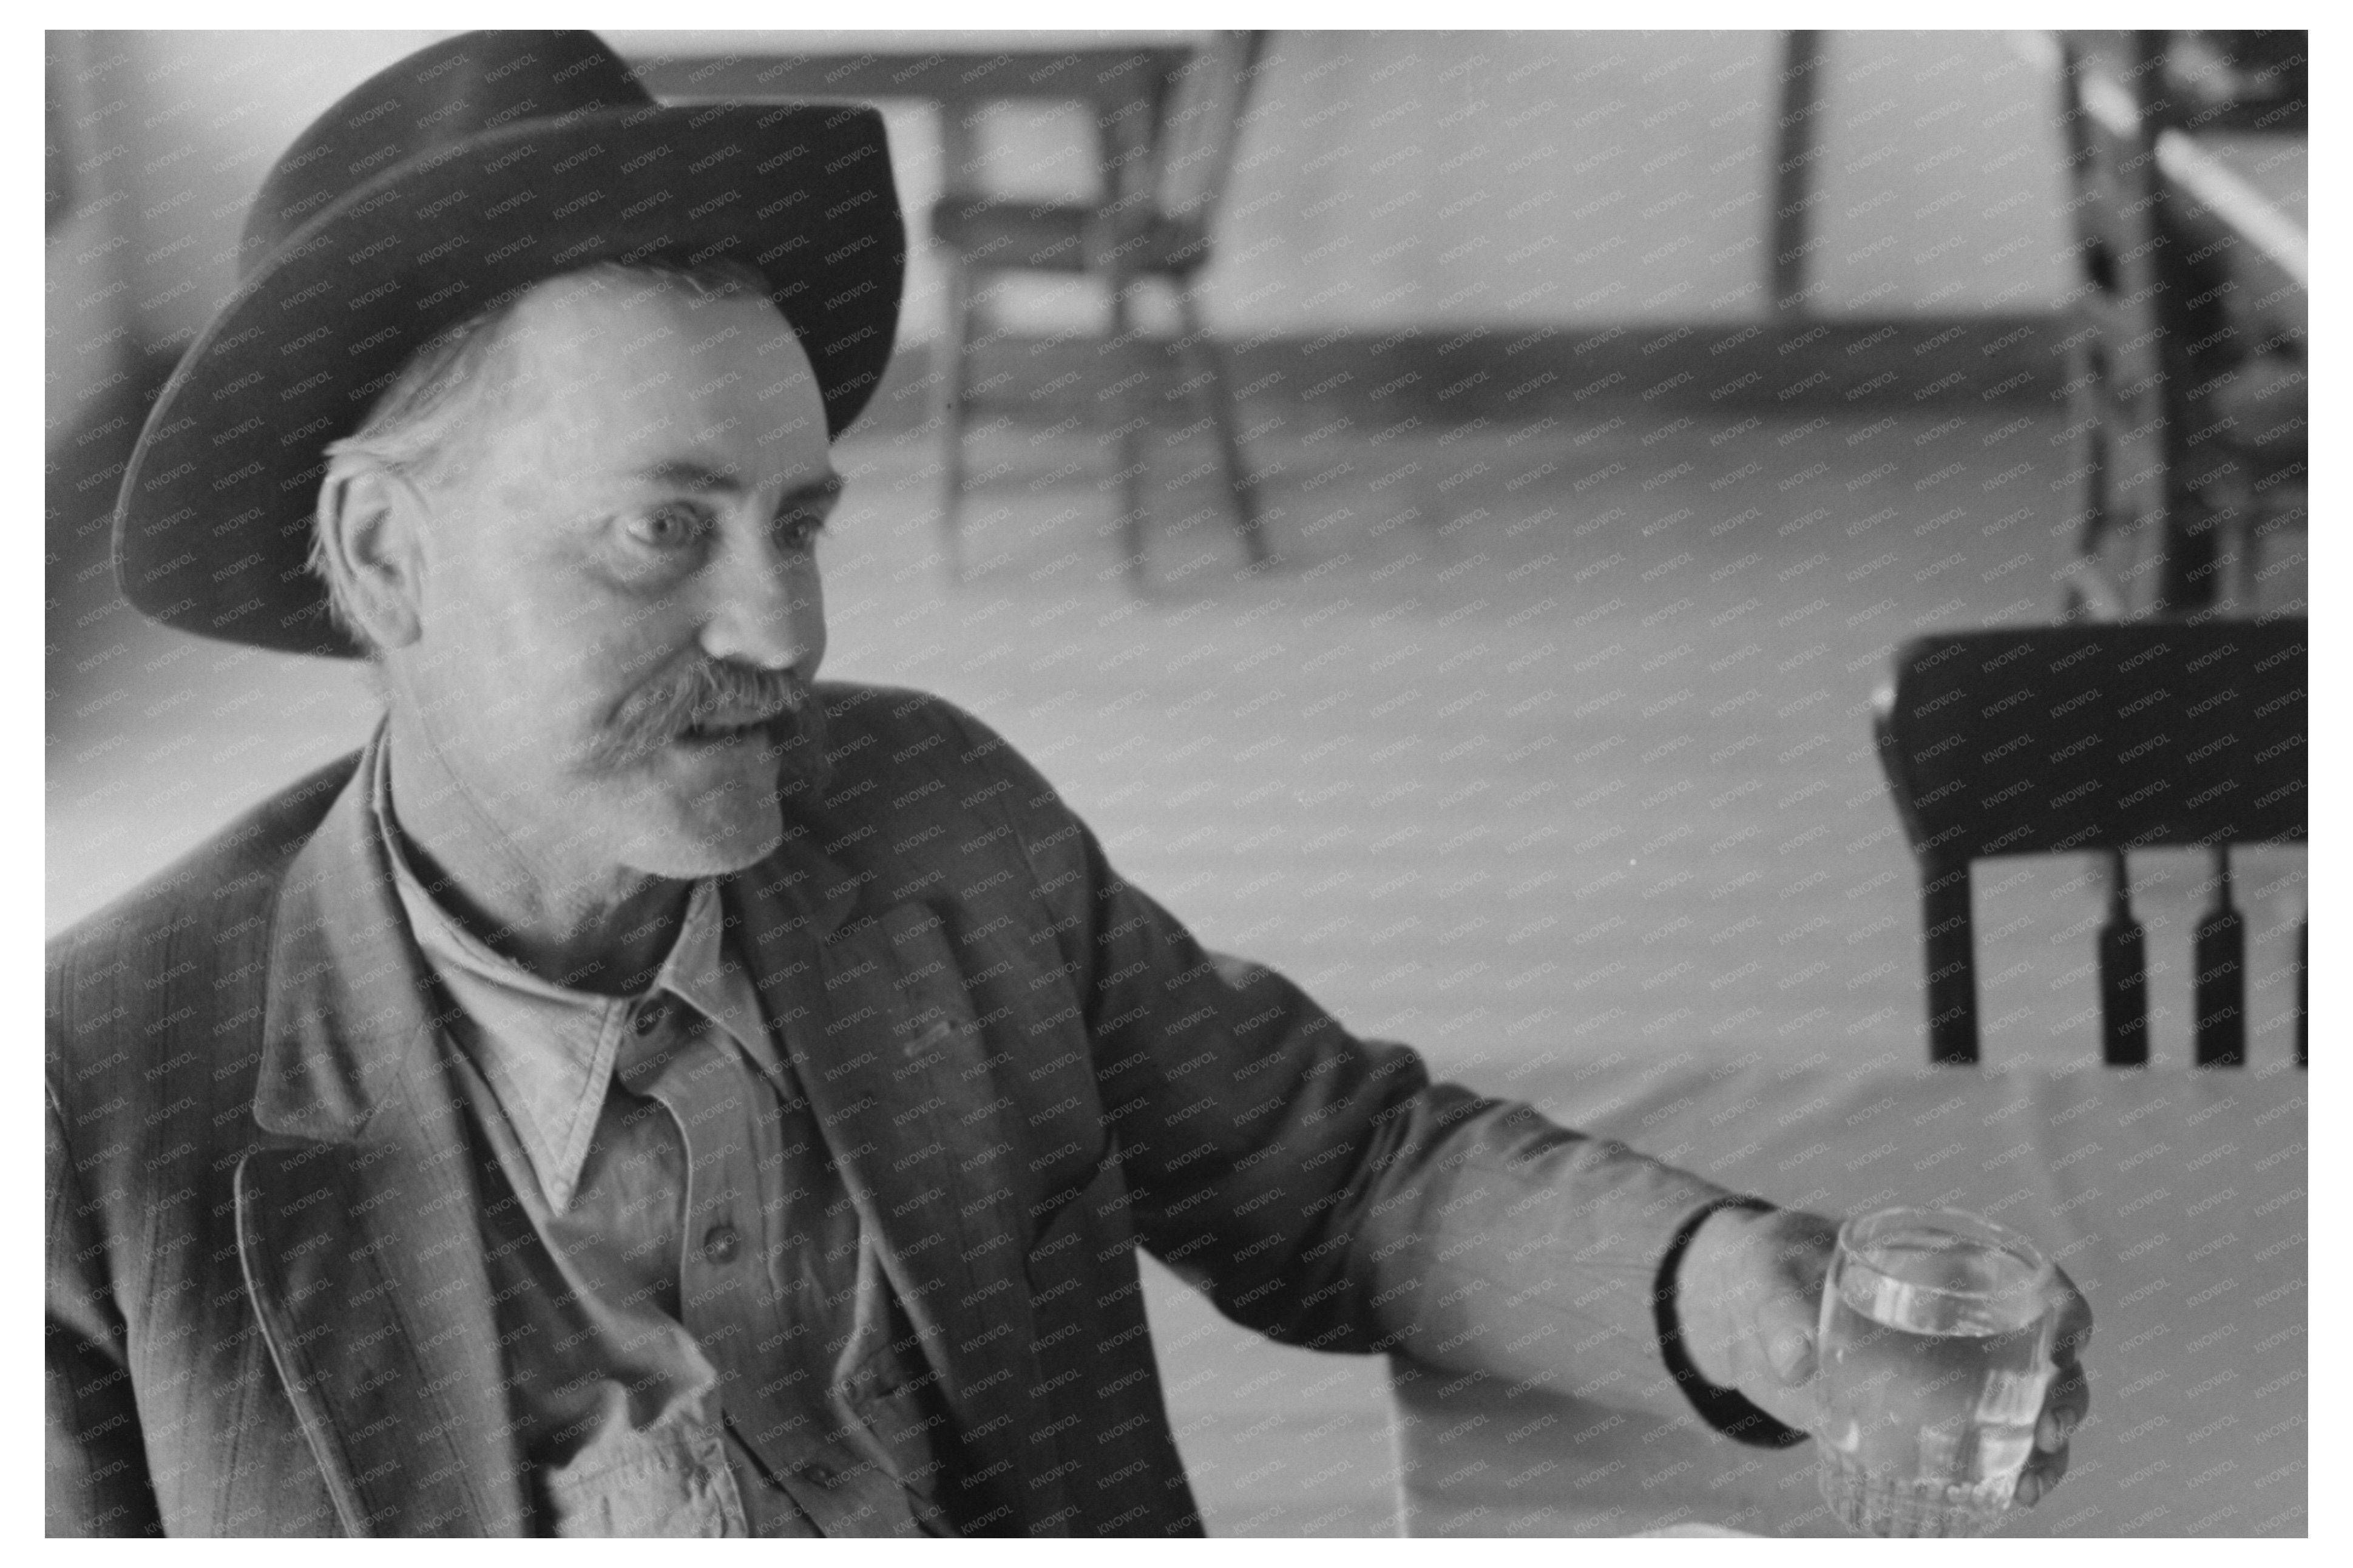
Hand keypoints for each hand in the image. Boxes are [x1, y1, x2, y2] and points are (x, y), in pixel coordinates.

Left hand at [1678, 1204, 2093, 1507]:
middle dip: (2065, 1392)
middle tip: (2047, 1430)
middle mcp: (1962, 1321)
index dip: (2064, 1306)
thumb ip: (1778, 1309)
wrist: (1744, 1311)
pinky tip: (2009, 1498)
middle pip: (2044, 1352)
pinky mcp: (1925, 1418)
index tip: (2066, 1339)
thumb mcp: (1767, 1273)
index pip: (2028, 1277)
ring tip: (2028, 1485)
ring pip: (2027, 1407)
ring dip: (2045, 1447)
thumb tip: (1796, 1360)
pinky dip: (2005, 1471)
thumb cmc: (1770, 1269)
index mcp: (1940, 1265)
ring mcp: (1949, 1374)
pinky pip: (1983, 1445)